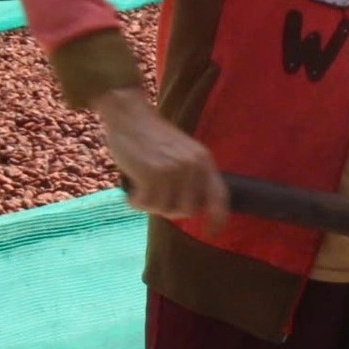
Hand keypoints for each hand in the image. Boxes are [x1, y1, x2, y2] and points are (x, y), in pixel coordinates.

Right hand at [95, 86, 228, 230]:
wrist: (129, 115)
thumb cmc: (152, 137)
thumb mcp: (182, 152)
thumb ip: (191, 176)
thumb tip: (193, 209)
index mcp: (204, 160)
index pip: (219, 195)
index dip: (218, 218)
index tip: (213, 233)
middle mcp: (193, 166)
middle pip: (187, 210)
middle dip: (169, 210)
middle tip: (154, 198)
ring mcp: (173, 170)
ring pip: (164, 209)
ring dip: (149, 205)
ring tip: (141, 190)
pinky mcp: (152, 174)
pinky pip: (146, 204)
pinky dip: (135, 203)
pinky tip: (131, 192)